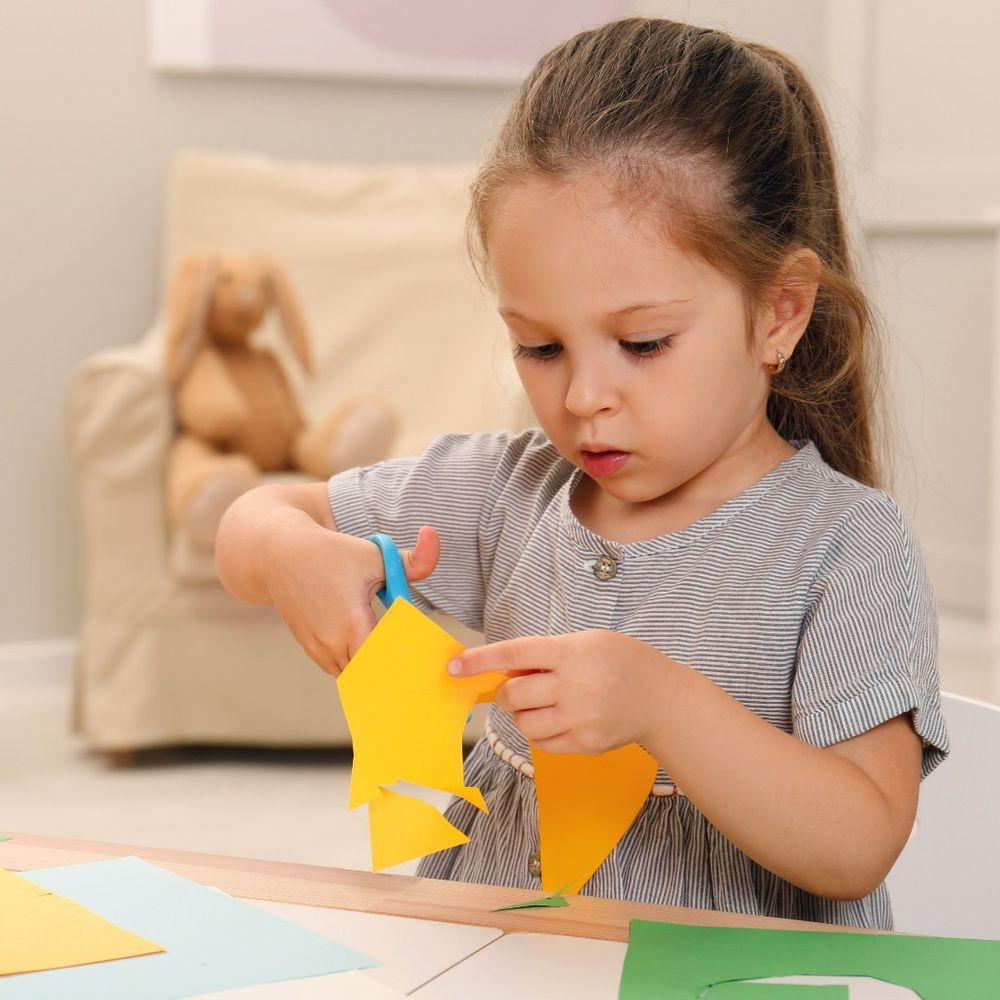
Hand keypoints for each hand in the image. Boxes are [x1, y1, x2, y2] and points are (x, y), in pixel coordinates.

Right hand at [265, 522, 440, 676]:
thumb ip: (413, 558)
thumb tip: (434, 535)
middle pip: (373, 673)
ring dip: (372, 665)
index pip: (386, 662)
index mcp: (351, 623)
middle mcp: (331, 642)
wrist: (279, 554)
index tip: (421, 657)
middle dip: (391, 666)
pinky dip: (355, 662)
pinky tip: (370, 650)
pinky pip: (339, 667)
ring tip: (393, 656)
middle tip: (414, 662)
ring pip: (355, 673)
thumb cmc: (331, 553)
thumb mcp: (375, 554)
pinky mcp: (309, 648)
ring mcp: (317, 649)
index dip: (405, 661)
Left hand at [447, 629, 670, 753]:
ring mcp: (580, 717)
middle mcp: (574, 684)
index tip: (454, 667)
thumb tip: (505, 671)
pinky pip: (542, 743)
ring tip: (547, 703)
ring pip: (524, 722)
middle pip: (514, 694)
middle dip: (508, 693)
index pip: (514, 653)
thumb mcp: (586, 642)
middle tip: (521, 688)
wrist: (661, 698)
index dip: (480, 660)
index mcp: (571, 652)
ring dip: (524, 713)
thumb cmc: (620, 662)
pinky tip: (561, 719)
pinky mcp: (585, 743)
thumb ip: (546, 655)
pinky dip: (541, 732)